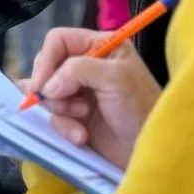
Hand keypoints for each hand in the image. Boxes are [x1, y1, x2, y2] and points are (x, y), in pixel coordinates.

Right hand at [27, 28, 160, 167]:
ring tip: (81, 118)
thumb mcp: (115, 78)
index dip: (47, 59)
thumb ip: (77, 70)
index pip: (58, 41)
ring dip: (59, 109)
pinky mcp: (73, 116)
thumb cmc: (141, 109)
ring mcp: (78, 91)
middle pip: (47, 66)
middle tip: (64, 103)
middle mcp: (86, 65)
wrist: (150, 152)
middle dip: (52, 87)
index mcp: (100, 47)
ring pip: (46, 93)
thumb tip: (46, 86)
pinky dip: (63, 127)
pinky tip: (81, 136)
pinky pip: (53, 116)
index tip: (43, 84)